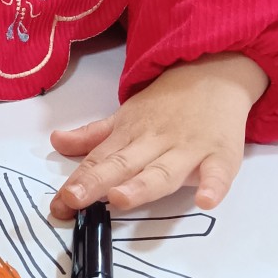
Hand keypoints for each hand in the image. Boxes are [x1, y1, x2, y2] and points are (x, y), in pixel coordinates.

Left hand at [49, 53, 268, 218]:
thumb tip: (57, 142)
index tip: (58, 203)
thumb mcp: (124, 117)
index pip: (98, 161)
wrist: (214, 73)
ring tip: (120, 199)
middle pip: (122, 165)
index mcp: (128, 135)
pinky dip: (214, 185)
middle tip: (73, 199)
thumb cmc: (166, 105)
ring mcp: (188, 149)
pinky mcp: (221, 154)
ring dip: (142, 185)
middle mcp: (154, 143)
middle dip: (96, 182)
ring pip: (163, 171)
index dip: (77, 182)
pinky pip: (219, 172)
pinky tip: (205, 200)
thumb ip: (92, 136)